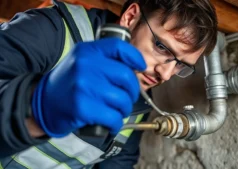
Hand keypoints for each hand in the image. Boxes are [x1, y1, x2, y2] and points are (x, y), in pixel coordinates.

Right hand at [31, 38, 145, 136]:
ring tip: (118, 112)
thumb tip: (134, 69)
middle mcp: (86, 65)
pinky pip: (113, 117)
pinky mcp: (82, 107)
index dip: (135, 57)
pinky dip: (117, 123)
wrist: (43, 103)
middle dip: (133, 91)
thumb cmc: (69, 83)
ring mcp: (84, 86)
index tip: (140, 67)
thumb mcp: (82, 62)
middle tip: (128, 98)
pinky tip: (112, 123)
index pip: (119, 47)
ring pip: (122, 100)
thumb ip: (104, 60)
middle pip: (126, 77)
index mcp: (88, 51)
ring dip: (124, 109)